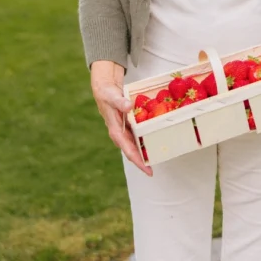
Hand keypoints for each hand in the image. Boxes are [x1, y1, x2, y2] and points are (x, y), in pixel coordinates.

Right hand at [90, 60, 152, 175]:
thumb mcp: (113, 97)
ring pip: (135, 146)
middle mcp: (120, 135)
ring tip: (157, 157)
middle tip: (154, 169)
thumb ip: (120, 102)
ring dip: (144, 152)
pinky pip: (137, 136)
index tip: (148, 170)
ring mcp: (124, 132)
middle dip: (143, 162)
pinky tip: (154, 140)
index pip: (129, 151)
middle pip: (133, 152)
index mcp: (116, 132)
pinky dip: (144, 140)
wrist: (104, 90)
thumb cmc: (107, 94)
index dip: (139, 162)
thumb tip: (128, 107)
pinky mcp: (127, 127)